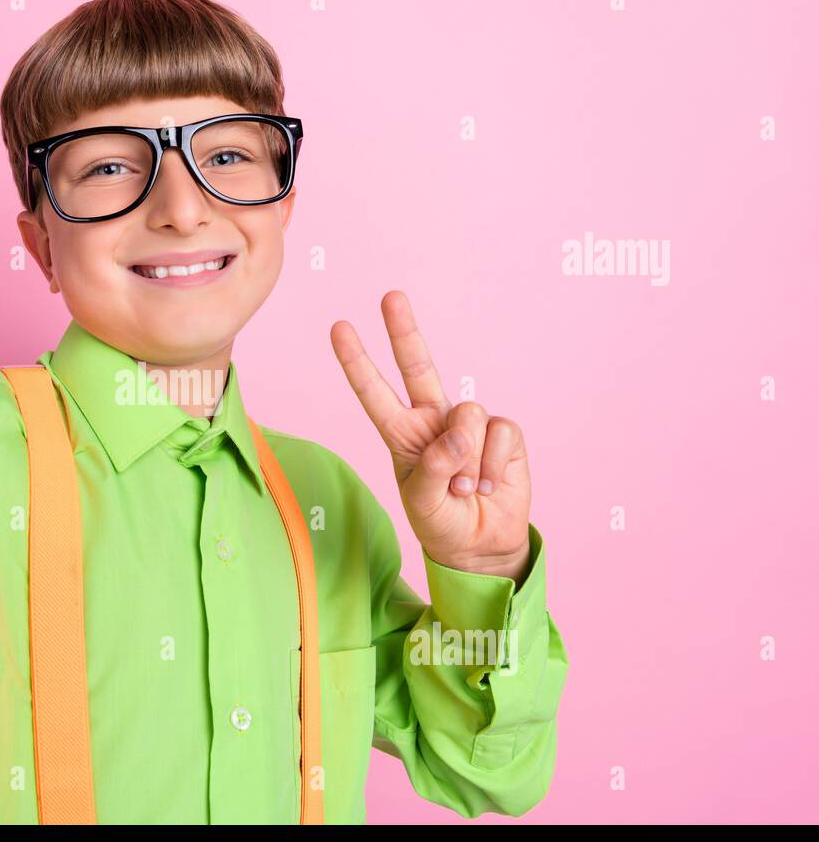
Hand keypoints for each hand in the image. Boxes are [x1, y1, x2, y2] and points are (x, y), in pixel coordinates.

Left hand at [330, 291, 531, 580]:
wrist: (481, 545)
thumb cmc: (441, 521)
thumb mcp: (423, 502)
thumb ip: (434, 468)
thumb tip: (459, 435)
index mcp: (402, 433)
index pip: (375, 393)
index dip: (357, 362)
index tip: (339, 328)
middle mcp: (434, 420)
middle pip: (418, 366)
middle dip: (404, 330)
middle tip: (390, 296)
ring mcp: (469, 424)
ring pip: (467, 415)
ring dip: (467, 460)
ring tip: (464, 488)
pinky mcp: (503, 434)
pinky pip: (498, 434)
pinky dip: (492, 465)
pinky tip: (488, 484)